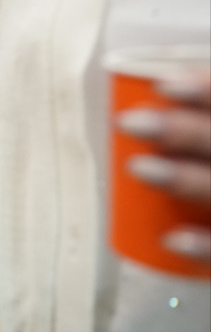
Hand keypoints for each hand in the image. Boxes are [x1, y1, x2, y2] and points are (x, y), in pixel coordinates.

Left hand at [118, 73, 210, 259]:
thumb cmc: (210, 164)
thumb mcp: (210, 147)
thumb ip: (200, 134)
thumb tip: (154, 102)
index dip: (208, 90)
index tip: (164, 86)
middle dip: (185, 131)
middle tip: (130, 123)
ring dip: (187, 179)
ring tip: (139, 168)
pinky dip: (206, 245)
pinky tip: (172, 240)